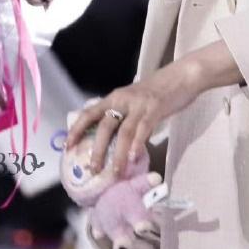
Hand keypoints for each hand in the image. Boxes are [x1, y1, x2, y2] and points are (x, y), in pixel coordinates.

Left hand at [66, 66, 203, 177]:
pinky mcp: (155, 108)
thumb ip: (122, 115)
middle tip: (92, 170)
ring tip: (115, 172)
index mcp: (114, 97)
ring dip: (117, 154)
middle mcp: (123, 100)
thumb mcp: (132, 100)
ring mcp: (139, 104)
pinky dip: (136, 144)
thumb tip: (110, 141)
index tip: (67, 147)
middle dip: (96, 149)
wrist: (182, 76)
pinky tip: (133, 158)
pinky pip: (143, 129)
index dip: (76, 130)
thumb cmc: (157, 91)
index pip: (89, 113)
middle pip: (104, 126)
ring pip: (123, 132)